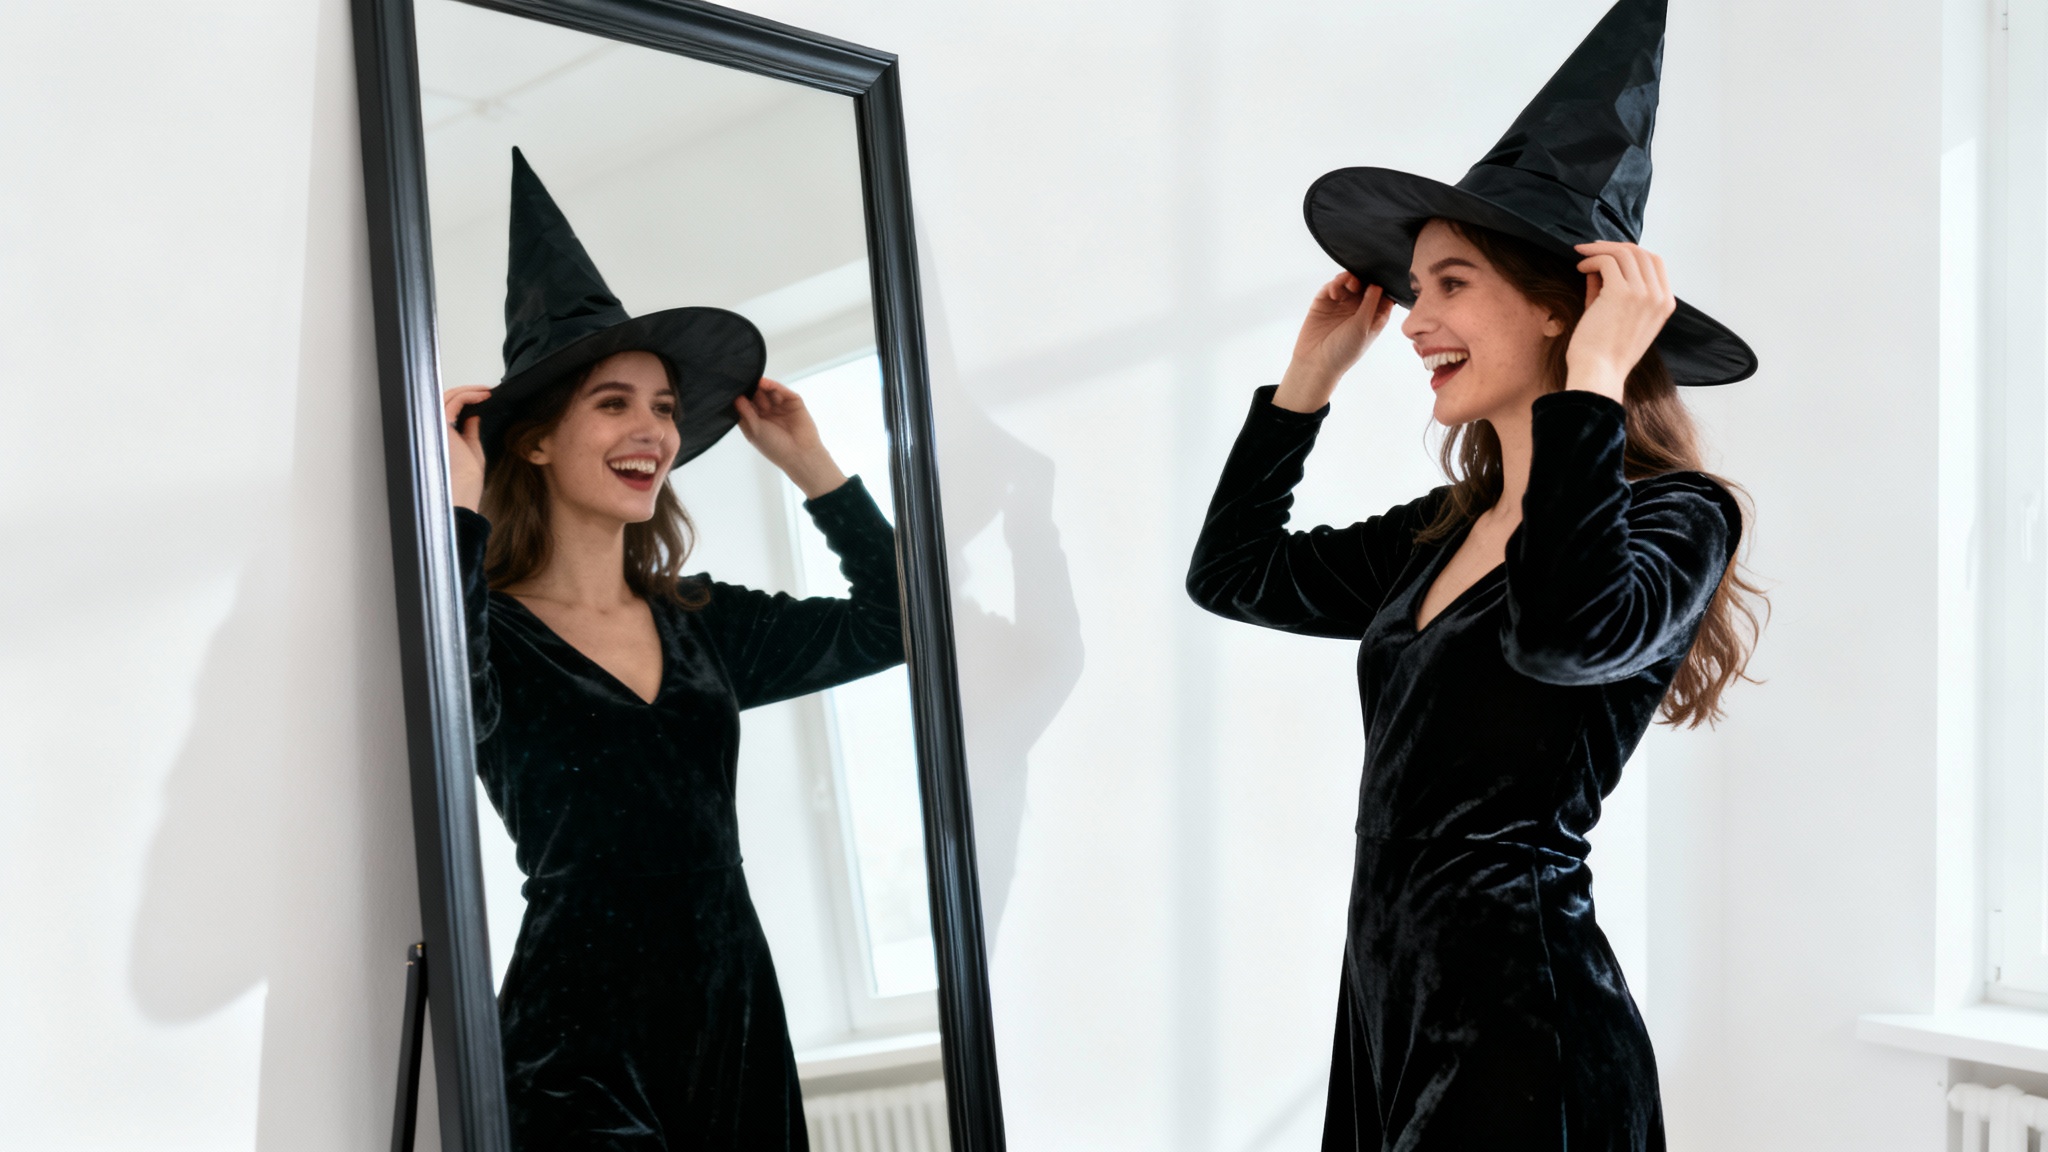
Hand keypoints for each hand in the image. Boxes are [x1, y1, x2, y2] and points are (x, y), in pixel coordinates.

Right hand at [443, 385, 490, 511]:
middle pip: (445, 400)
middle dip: (466, 392)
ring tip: (486, 391)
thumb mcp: (471, 449)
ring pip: (447, 396)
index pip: (446, 409)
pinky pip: (455, 401)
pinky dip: (470, 394)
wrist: (464, 490)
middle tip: (485, 391)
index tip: (481, 397)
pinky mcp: (443, 424)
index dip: (463, 400)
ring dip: (469, 390)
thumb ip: (470, 431)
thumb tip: (474, 417)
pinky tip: (483, 396)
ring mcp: (436, 425)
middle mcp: (435, 429)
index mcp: (440, 436)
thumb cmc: (466, 479)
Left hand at [735, 378, 846, 498]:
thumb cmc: (775, 447)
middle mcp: (767, 412)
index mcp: (756, 420)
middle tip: (746, 389)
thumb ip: (745, 412)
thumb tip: (736, 397)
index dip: (740, 397)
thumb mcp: (754, 430)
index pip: (745, 404)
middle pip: (756, 395)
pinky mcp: (793, 401)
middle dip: (751, 391)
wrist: (799, 454)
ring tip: (756, 389)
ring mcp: (780, 406)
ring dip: (761, 389)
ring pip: (768, 391)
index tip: (733, 390)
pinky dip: (772, 385)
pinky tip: (764, 383)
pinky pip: (781, 390)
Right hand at [1273, 272, 1394, 412]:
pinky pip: (1331, 287)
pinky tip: (1334, 292)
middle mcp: (1358, 309)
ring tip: (1349, 283)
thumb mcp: (1363, 327)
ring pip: (1348, 283)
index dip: (1383, 284)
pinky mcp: (1324, 303)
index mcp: (1373, 316)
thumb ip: (1371, 304)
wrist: (1316, 363)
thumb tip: (1377, 284)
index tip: (1382, 277)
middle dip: (1364, 278)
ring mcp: (1341, 304)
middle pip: (1365, 284)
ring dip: (1349, 279)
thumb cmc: (1344, 351)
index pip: (1383, 294)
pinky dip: (1334, 284)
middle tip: (1361, 281)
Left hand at [1566, 241, 1675, 402]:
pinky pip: (1607, 262)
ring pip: (1624, 253)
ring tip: (1581, 258)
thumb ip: (1611, 290)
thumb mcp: (1617, 316)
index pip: (1655, 263)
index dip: (1631, 252)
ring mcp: (1643, 294)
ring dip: (1599, 250)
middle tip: (1590, 249)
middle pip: (1642, 253)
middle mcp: (1658, 297)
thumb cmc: (1603, 352)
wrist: (1598, 374)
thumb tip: (1598, 267)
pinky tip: (1580, 268)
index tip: (1608, 253)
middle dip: (1614, 246)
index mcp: (1664, 304)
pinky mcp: (1622, 293)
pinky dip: (1591, 260)